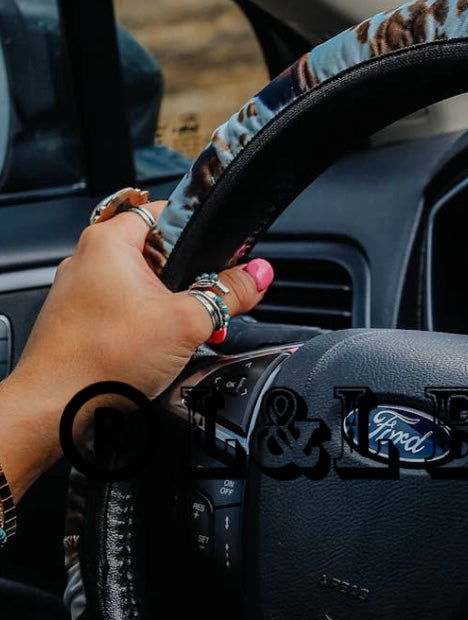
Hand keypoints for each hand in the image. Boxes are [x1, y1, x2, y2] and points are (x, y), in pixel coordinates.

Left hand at [0, 203, 273, 497]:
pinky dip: (148, 327)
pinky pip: (126, 313)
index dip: (203, 232)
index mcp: (110, 241)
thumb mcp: (187, 322)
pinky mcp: (81, 323)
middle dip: (192, 281)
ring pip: (144, 288)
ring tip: (186, 333)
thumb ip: (230, 294)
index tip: (226, 254)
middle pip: (160, 255)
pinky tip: (159, 351)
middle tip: (210, 304)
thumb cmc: (101, 359)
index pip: (168, 212)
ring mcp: (82, 293)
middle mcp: (90, 260)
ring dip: (172, 308)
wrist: (57, 407)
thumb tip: (258, 274)